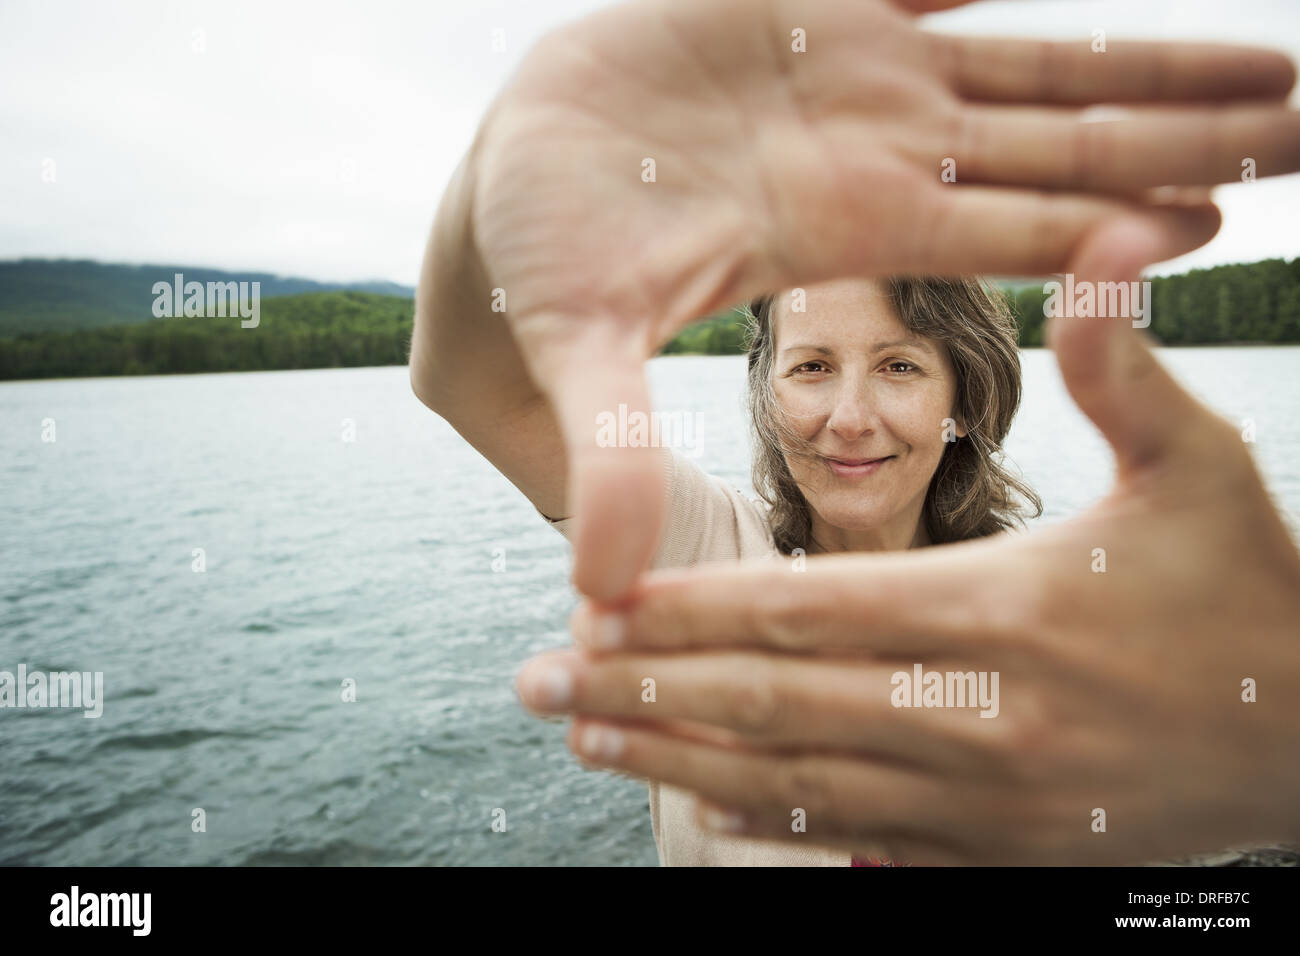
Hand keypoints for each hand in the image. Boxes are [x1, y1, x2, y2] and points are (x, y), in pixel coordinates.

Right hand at [470, 0, 1297, 600]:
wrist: (510, 170)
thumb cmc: (540, 256)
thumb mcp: (580, 350)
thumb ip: (611, 451)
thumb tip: (604, 592)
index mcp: (841, 230)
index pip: (1004, 232)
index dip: (1109, 228)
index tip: (1218, 222)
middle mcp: (872, 154)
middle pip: (1063, 145)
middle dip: (1188, 135)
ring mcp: (852, 72)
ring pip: (1035, 60)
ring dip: (1152, 58)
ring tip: (1277, 65)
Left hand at [515, 219, 1299, 864]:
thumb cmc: (1250, 593)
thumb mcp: (1201, 468)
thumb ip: (1126, 373)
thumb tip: (1104, 254)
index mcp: (1002, 610)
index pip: (812, 609)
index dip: (696, 608)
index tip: (599, 602)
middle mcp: (975, 714)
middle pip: (775, 702)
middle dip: (646, 688)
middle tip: (539, 681)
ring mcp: (979, 801)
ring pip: (796, 783)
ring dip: (678, 758)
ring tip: (585, 739)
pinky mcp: (995, 854)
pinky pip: (856, 842)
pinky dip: (767, 822)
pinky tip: (695, 804)